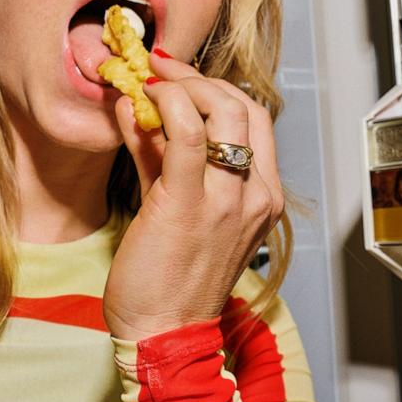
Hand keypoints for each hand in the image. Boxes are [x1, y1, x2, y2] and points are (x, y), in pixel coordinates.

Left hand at [103, 52, 284, 341]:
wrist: (162, 333)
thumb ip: (162, 157)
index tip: (179, 76)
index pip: (254, 120)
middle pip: (243, 106)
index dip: (217, 88)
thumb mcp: (175, 207)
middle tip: (160, 68)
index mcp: (263, 196)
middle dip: (199, 77)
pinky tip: (139, 100)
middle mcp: (255, 194)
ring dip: (182, 84)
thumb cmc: (169, 280)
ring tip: (148, 82)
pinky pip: (186, 133)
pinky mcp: (189, 203)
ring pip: (222, 110)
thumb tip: (138, 108)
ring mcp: (227, 199)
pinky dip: (165, 104)